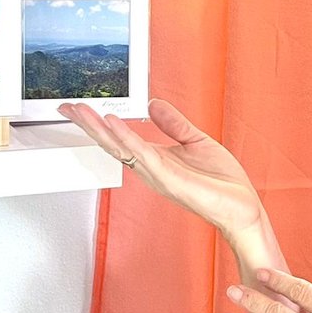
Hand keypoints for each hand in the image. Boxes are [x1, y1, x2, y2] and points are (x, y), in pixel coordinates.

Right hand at [57, 98, 263, 236]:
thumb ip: (173, 124)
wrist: (243, 208)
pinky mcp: (170, 180)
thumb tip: (153, 105)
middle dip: (88, 126)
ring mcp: (158, 175)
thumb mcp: (195, 141)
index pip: (120, 139)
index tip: (80, 108)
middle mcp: (151, 169)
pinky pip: (143, 156)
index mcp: (155, 159)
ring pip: (121, 149)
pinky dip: (126, 139)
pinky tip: (113, 124)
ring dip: (99, 130)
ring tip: (82, 112)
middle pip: (111, 144)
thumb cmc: (222, 183)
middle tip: (68, 108)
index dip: (99, 123)